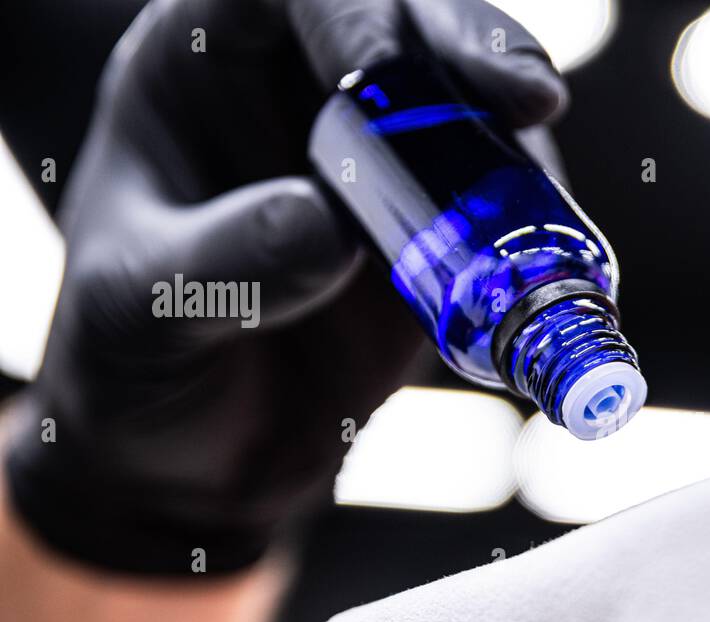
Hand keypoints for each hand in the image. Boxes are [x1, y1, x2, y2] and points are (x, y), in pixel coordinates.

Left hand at [4, 0, 567, 573]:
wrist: (190, 461)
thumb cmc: (131, 366)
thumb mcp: (138, 314)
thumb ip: (222, 266)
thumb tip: (330, 228)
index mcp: (203, 66)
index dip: (352, 11)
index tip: (393, 67)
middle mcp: (298, 91)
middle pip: (404, 23)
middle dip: (475, 48)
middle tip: (532, 102)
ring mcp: (376, 160)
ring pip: (469, 105)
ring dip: (521, 143)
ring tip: (551, 206)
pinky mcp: (432, 231)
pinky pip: (499, 205)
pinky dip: (537, 228)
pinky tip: (551, 263)